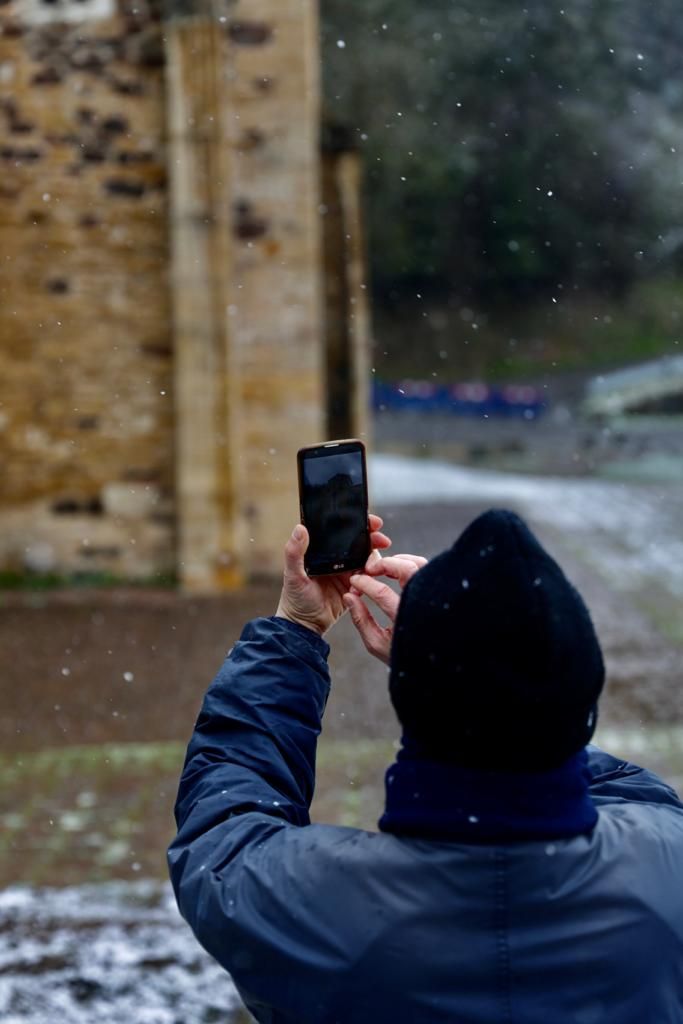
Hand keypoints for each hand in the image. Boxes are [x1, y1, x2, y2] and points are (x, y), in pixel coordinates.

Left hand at [275, 514, 391, 635]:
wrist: (305, 625)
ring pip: (367, 558)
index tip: (371, 522)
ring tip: (371, 568)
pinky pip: (368, 577)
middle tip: (382, 540)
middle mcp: (335, 558)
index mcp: (321, 550)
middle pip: (359, 542)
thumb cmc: (294, 598)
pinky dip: (372, 577)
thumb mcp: (292, 574)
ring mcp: (346, 571)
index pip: (341, 531)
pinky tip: (367, 581)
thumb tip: (299, 528)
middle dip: (373, 539)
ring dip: (374, 559)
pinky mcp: (354, 585)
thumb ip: (294, 552)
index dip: (357, 524)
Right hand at [342, 553, 427, 663]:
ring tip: (381, 567)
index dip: (364, 583)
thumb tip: (348, 596)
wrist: (432, 662)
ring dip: (397, 560)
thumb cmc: (402, 654)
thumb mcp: (377, 644)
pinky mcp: (437, 591)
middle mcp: (422, 605)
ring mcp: (432, 597)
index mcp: (405, 620)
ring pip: (418, 564)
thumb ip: (361, 620)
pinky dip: (408, 564)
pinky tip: (395, 570)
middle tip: (368, 568)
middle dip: (383, 564)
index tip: (354, 580)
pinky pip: (424, 569)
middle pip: (406, 570)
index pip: (383, 593)